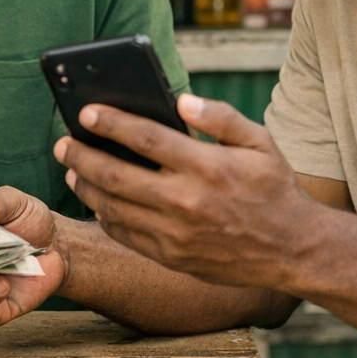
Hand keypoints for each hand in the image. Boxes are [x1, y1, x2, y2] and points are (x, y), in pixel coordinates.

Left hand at [53, 94, 314, 289]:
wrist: (293, 250)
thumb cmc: (274, 188)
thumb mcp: (259, 141)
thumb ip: (220, 116)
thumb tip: (180, 99)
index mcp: (206, 167)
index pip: (145, 139)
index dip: (111, 123)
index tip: (86, 111)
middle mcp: (186, 202)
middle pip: (117, 175)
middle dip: (83, 156)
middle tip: (63, 143)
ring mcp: (176, 235)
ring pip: (115, 209)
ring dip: (87, 187)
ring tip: (72, 170)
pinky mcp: (172, 258)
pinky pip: (127, 235)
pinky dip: (105, 216)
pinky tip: (97, 200)